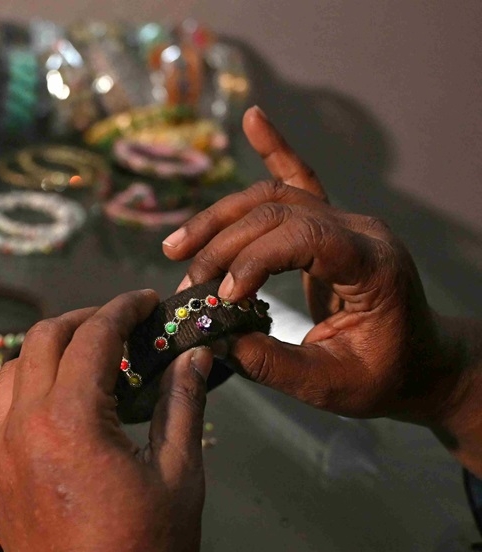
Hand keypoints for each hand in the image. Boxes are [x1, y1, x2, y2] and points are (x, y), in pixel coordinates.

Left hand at [0, 289, 213, 551]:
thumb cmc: (144, 550)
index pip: (91, 336)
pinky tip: (60, 405)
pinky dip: (29, 388)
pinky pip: (1, 410)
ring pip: (11, 371)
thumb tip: (194, 357)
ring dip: (47, 351)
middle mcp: (23, 424)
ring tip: (86, 359)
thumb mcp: (179, 476)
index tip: (146, 300)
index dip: (121, 308)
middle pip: (41, 340)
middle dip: (81, 320)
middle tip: (119, 324)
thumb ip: (183, 406)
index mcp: (70, 418)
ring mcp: (1, 450)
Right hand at [160, 107, 478, 466]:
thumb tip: (214, 338)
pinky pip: (300, 179)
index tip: (221, 298)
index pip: (304, 237)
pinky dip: (274, 149)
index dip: (254, 259)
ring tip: (177, 248)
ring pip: (274, 196)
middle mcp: (360, 230)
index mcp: (372, 266)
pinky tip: (254, 119)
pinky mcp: (330, 225)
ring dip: (221, 217)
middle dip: (223, 244)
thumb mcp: (329, 385)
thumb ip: (272, 364)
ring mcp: (346, 222)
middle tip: (187, 285)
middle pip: (278, 212)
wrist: (421, 363)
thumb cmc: (382, 377)